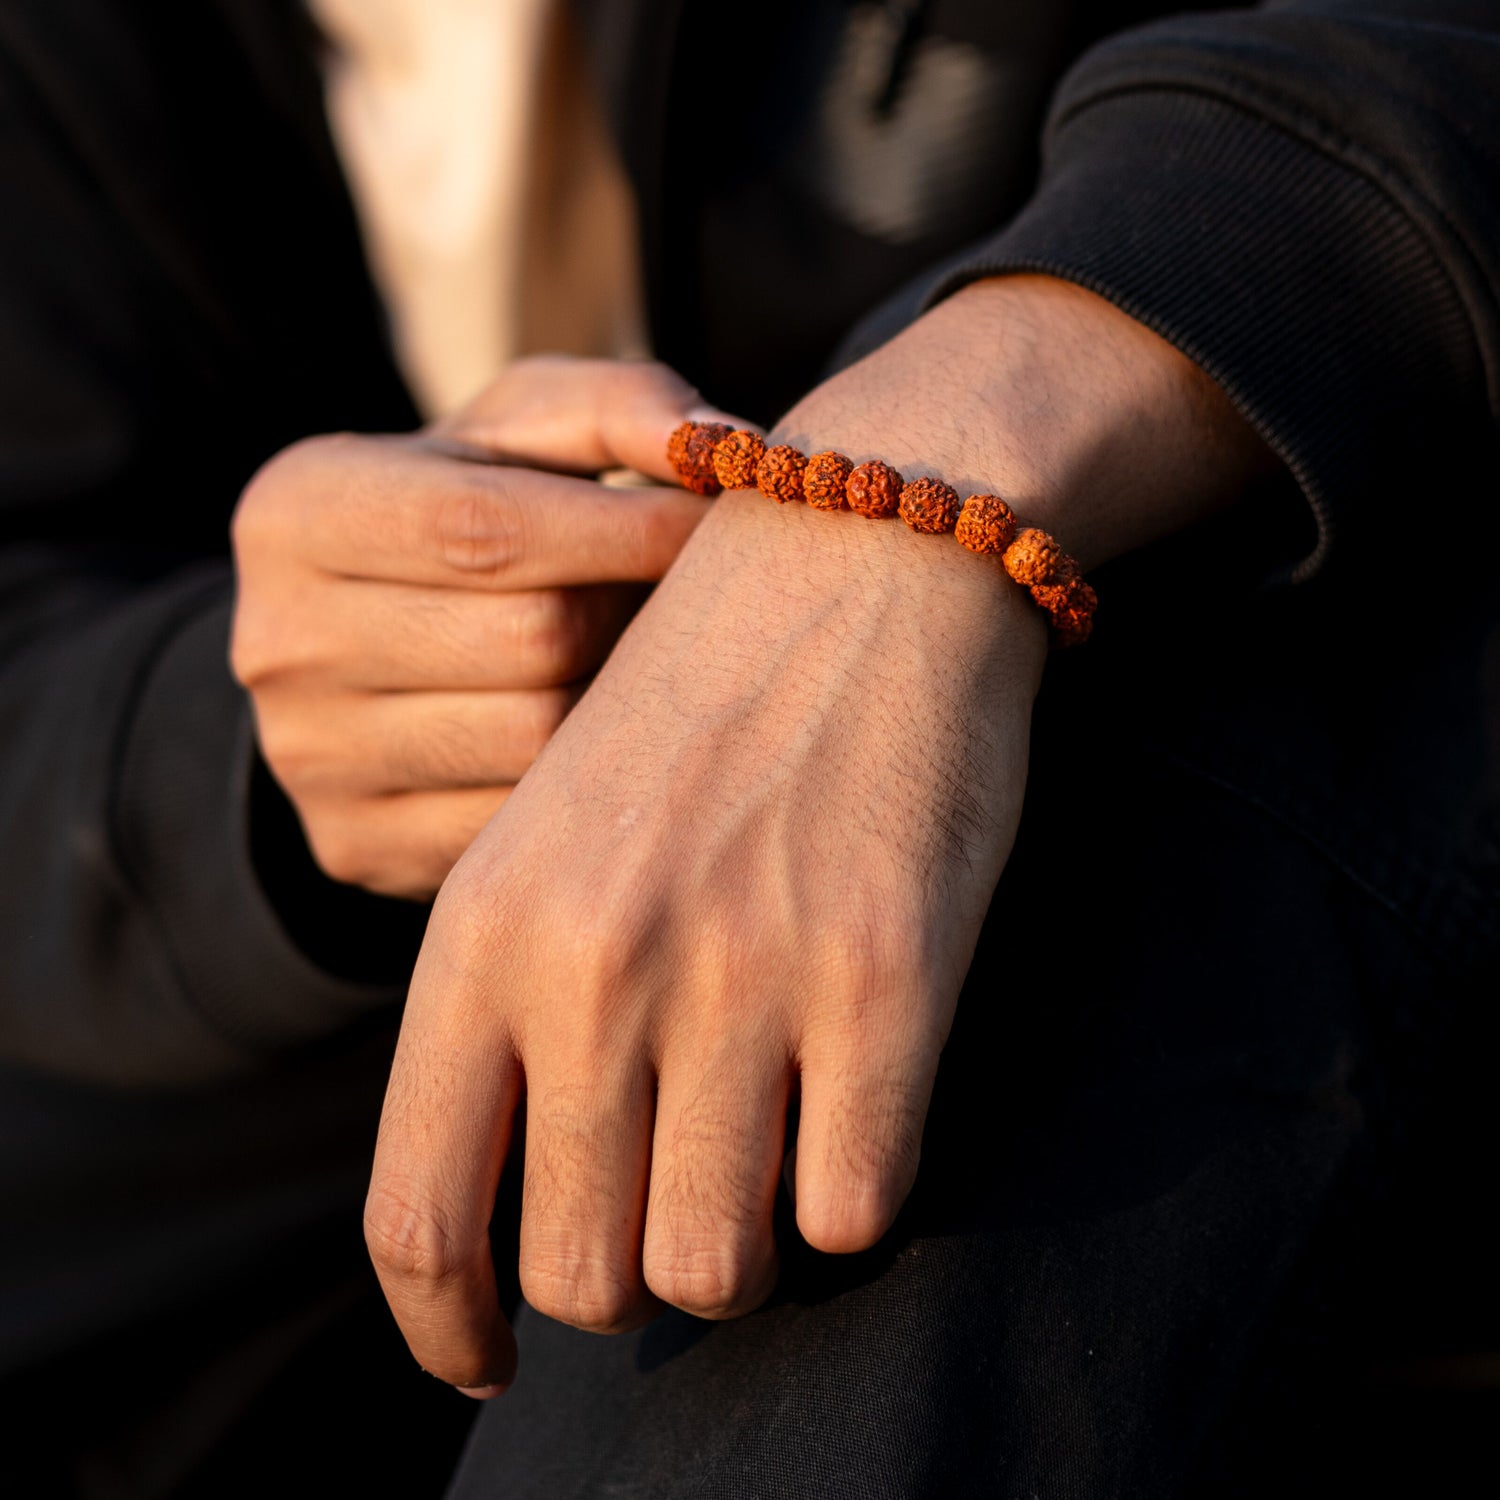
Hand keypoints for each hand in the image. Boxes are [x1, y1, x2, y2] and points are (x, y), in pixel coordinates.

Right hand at [230, 357, 733, 898]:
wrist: (359, 647)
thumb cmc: (464, 513)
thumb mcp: (517, 433)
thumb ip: (621, 407)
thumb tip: (729, 448)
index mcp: (300, 510)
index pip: (488, 530)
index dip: (630, 530)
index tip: (720, 523)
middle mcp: (279, 640)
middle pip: (529, 639)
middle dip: (632, 614)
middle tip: (678, 600)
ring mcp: (309, 759)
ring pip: (535, 740)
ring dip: (623, 703)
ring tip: (638, 662)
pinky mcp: (354, 844)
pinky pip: (521, 828)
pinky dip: (584, 785)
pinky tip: (601, 740)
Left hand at [365, 277, 1273, 1393]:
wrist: (856, 555)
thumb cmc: (704, 704)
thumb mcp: (554, 834)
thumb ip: (519, 1010)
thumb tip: (545, 1209)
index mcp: (484, 927)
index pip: (417, 1214)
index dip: (446, 1329)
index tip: (491, 1357)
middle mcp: (595, 962)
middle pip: (582, 1276)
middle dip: (629, 1275)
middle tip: (676, 1201)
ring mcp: (742, 973)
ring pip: (716, 1267)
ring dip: (745, 1246)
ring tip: (770, 1154)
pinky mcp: (887, 976)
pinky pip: (857, 1208)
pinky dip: (855, 1191)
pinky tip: (859, 1106)